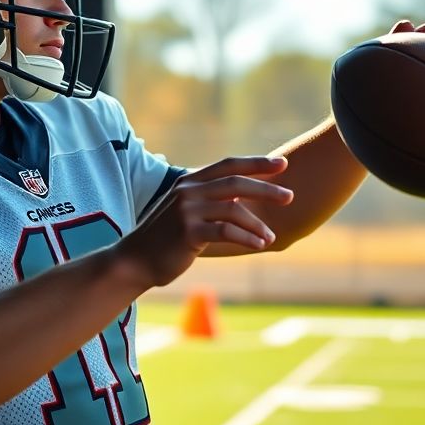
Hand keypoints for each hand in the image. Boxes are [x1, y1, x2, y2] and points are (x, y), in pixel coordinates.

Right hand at [115, 156, 293, 288]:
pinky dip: (247, 238)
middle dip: (266, 188)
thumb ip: (207, 200)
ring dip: (258, 223)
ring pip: (233, 209)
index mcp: (189, 182)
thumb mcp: (184, 212)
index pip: (228, 165)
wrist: (135, 261)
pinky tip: (259, 245)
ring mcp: (186, 211)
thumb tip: (240, 197)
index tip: (283, 164)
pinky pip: (226, 232)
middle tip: (290, 196)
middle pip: (235, 183)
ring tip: (271, 237)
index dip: (256, 163)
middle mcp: (188, 192)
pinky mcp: (188, 233)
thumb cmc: (163, 239)